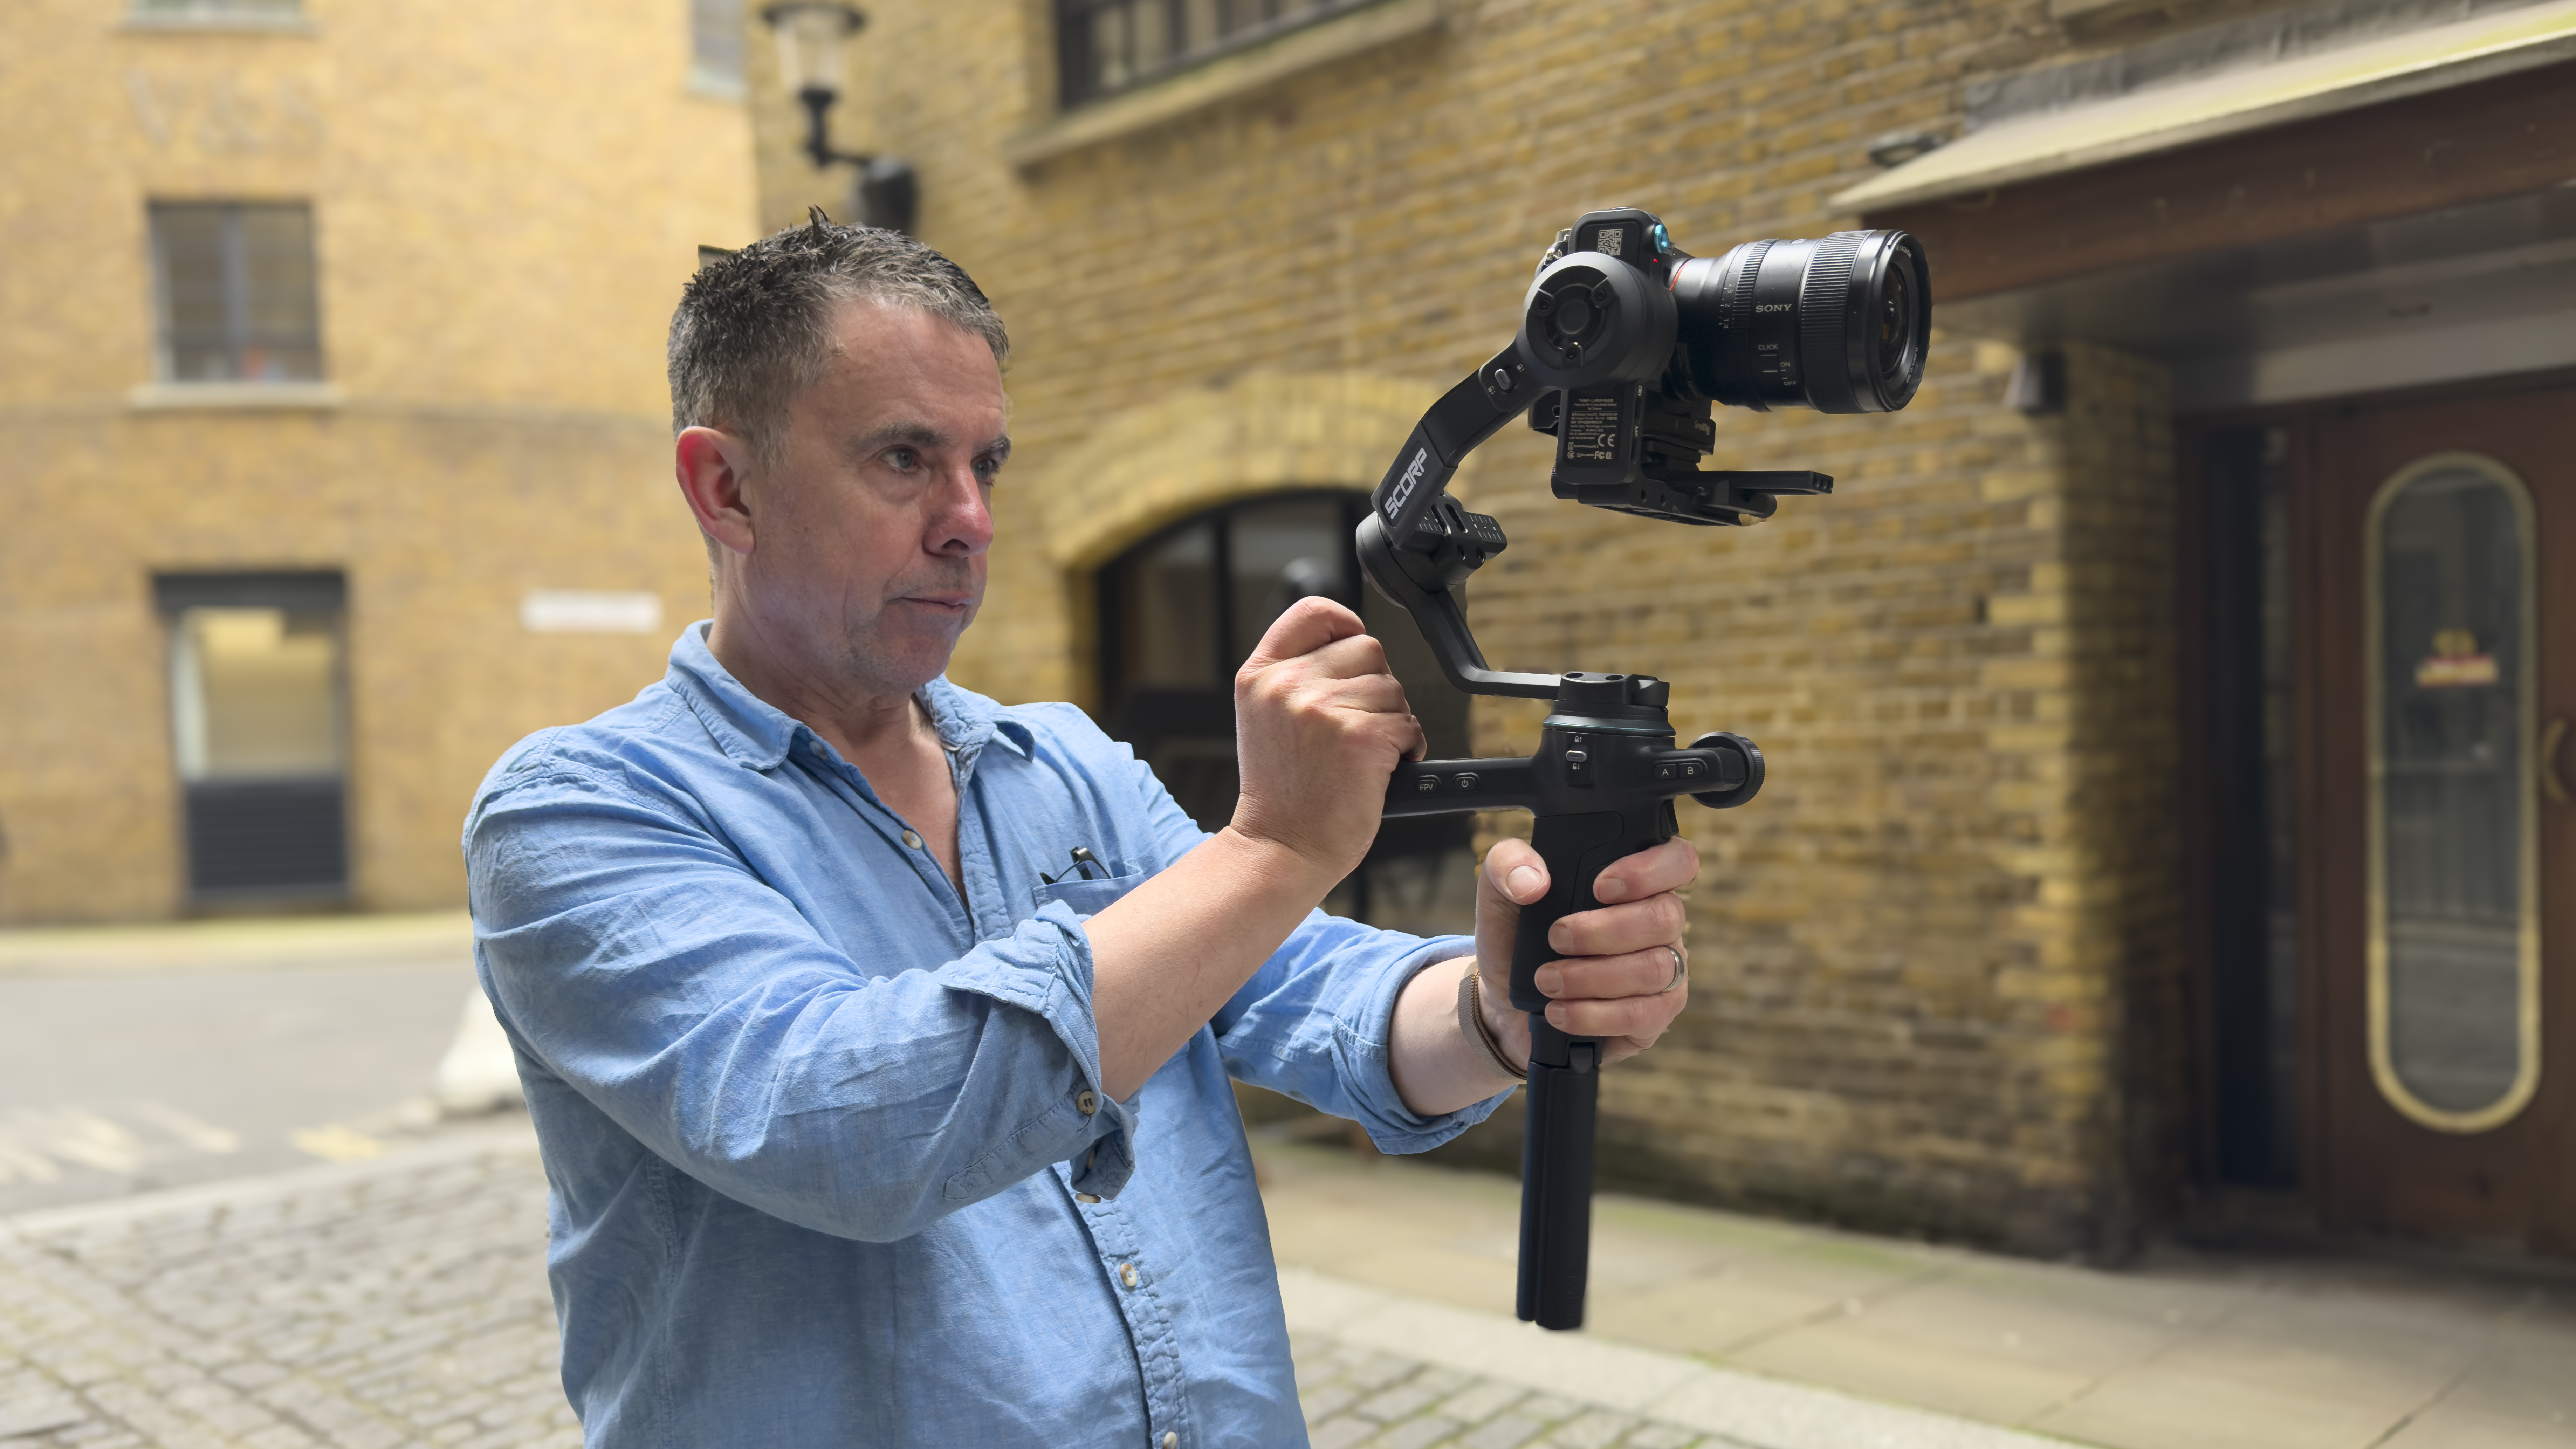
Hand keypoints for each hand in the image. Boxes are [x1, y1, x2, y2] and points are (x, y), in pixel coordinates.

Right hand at [1225, 598, 1425, 879]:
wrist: (1281, 847)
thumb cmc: (1283, 792)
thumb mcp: (1265, 718)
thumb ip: (1297, 676)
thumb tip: (1351, 643)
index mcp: (1260, 675)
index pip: (1313, 611)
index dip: (1345, 623)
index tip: (1352, 644)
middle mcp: (1287, 685)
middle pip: (1367, 648)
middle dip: (1375, 684)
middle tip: (1357, 724)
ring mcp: (1322, 708)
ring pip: (1392, 688)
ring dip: (1392, 720)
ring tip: (1364, 753)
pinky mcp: (1360, 737)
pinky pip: (1408, 723)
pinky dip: (1407, 747)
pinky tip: (1380, 769)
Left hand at [1473, 836, 1698, 1069]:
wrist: (1505, 998)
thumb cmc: (1516, 936)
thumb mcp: (1500, 891)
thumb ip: (1508, 864)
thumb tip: (1533, 880)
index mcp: (1636, 882)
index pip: (1677, 860)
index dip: (1650, 870)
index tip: (1600, 886)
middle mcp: (1659, 923)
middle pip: (1664, 917)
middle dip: (1604, 930)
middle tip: (1556, 937)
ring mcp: (1664, 970)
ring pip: (1655, 968)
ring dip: (1593, 976)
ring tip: (1547, 980)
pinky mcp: (1654, 1015)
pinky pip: (1643, 1015)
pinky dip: (1595, 1014)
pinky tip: (1560, 1011)